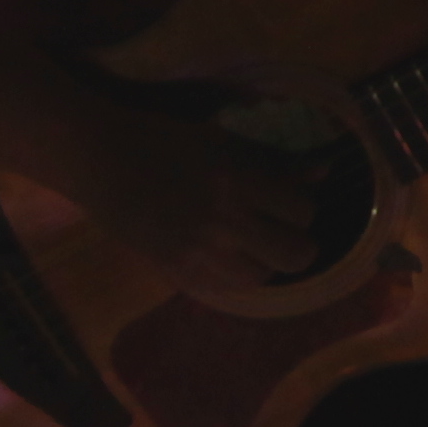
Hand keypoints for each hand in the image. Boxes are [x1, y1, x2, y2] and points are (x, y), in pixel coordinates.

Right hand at [72, 108, 342, 297]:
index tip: (289, 202)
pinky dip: (235, 273)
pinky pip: (228, 287)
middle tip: (285, 232)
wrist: (104, 160)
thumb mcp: (225, 142)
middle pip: (296, 253)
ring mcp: (202, 251)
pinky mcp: (178, 270)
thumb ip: (275, 162)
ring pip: (264, 276)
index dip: (301, 207)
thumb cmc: (166, 139)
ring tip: (252, 244)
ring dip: (266, 261)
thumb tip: (323, 172)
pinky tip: (225, 254)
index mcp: (240, 180)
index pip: (303, 209)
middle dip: (299, 243)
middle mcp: (227, 221)